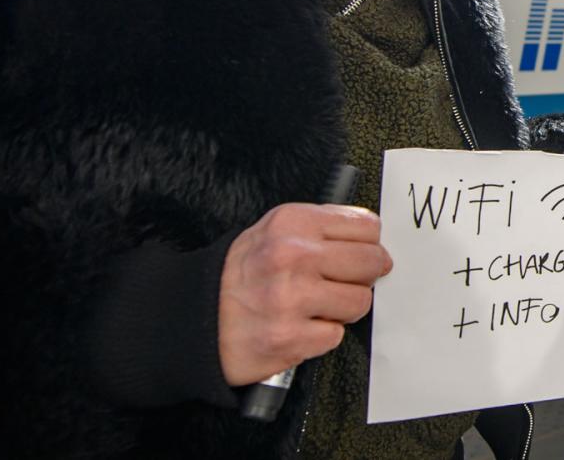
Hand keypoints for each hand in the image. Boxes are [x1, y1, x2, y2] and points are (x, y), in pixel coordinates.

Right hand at [218, 203, 392, 386]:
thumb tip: (371, 236)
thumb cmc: (240, 274)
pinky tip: (301, 326)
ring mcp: (291, 299)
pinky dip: (322, 335)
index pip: (366, 227)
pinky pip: (336, 335)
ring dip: (344, 308)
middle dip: (366, 275)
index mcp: (292, 223)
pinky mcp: (290, 339)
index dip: (369, 243)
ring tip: (319, 306)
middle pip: (371, 262)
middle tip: (348, 281)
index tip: (362, 252)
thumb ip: (320, 228)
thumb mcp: (273, 231)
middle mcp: (292, 257)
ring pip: (360, 301)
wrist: (192, 317)